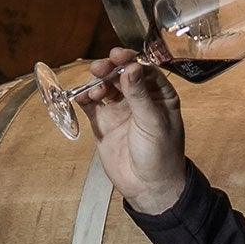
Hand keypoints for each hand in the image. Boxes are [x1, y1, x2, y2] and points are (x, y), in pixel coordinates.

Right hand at [77, 47, 188, 213]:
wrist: (148, 187)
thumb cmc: (161, 156)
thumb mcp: (153, 122)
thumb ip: (139, 94)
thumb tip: (130, 67)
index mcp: (159, 96)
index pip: (143, 70)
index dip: (130, 61)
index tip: (118, 57)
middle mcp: (139, 100)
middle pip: (121, 75)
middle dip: (110, 68)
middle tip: (100, 68)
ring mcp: (120, 110)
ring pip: (106, 87)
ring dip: (98, 82)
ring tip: (95, 88)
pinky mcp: (104, 123)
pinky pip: (92, 106)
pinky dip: (85, 98)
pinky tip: (83, 97)